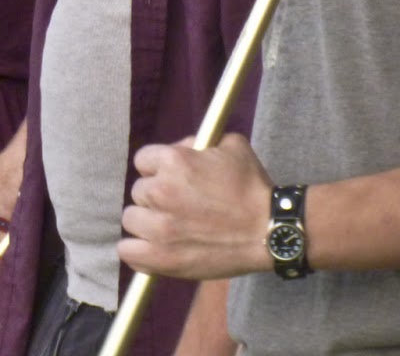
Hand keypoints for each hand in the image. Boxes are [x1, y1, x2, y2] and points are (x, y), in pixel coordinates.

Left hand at [119, 133, 273, 280]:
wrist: (271, 231)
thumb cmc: (253, 189)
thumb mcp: (231, 148)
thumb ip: (200, 142)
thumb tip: (183, 148)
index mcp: (172, 162)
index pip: (143, 161)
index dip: (158, 169)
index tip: (173, 180)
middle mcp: (159, 192)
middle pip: (139, 192)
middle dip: (156, 197)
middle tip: (180, 207)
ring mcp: (158, 227)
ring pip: (132, 219)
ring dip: (147, 223)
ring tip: (171, 229)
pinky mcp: (162, 257)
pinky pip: (128, 251)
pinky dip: (138, 251)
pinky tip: (154, 248)